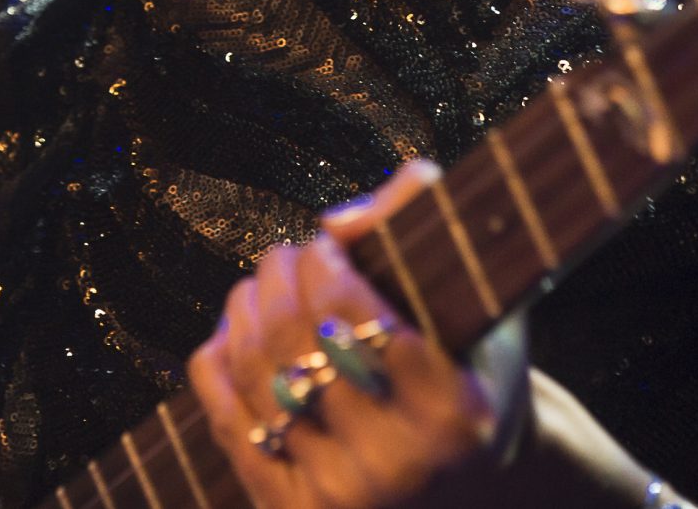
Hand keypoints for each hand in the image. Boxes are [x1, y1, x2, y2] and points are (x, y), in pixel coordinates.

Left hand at [189, 163, 668, 508]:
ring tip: (259, 288)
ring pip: (254, 370)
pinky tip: (233, 337)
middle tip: (284, 256)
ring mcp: (340, 495)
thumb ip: (422, 235)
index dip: (320, 256)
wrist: (479, 491)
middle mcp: (396, 463)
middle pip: (291, 332)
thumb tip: (340, 217)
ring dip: (243, 310)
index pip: (344, 303)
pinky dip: (218, 363)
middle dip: (277, 273)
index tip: (325, 242)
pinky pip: (226, 418)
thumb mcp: (477, 307)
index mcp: (453, 410)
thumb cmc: (476, 378)